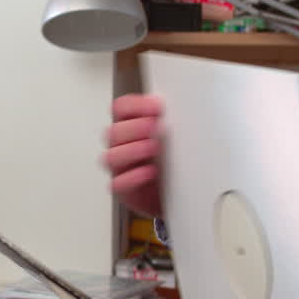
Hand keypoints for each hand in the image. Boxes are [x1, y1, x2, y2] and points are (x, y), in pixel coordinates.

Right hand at [104, 94, 164, 216]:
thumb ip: (173, 120)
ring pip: (111, 157)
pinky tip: (150, 172)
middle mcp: (122, 145)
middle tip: (154, 125)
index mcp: (130, 125)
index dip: (135, 106)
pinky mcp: (124, 190)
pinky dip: (132, 177)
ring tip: (154, 148)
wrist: (175, 193)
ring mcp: (120, 168)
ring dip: (132, 150)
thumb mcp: (174, 136)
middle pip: (114, 132)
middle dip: (134, 127)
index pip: (121, 108)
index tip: (156, 107)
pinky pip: (118, 183)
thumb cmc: (171, 161)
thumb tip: (188, 108)